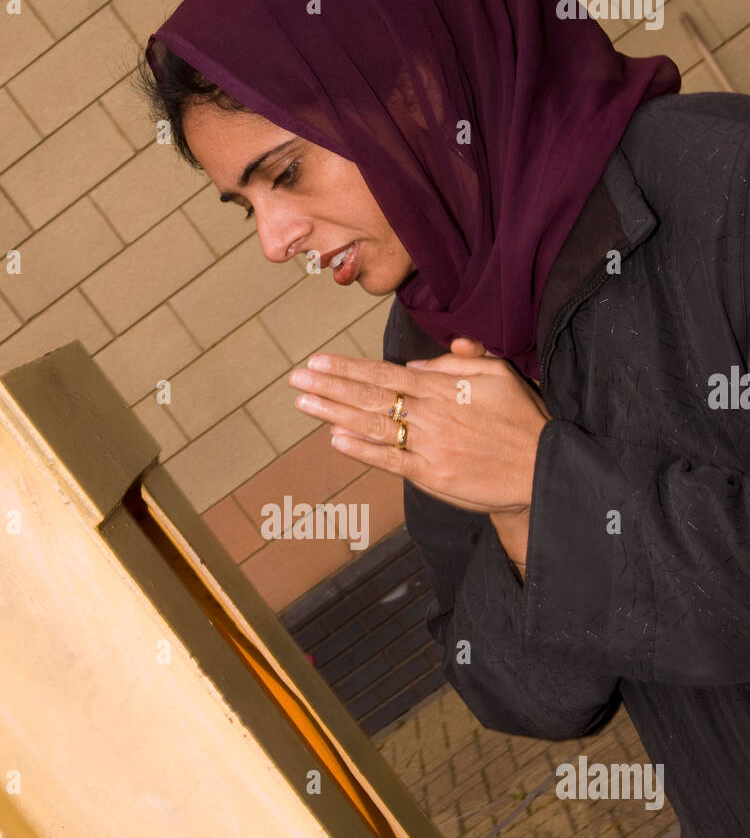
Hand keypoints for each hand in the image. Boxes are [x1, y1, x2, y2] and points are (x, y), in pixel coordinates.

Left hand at [288, 337, 550, 516]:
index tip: (317, 361)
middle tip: (296, 378)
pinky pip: (389, 460)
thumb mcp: (498, 375)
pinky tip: (335, 439)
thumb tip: (416, 364)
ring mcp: (428, 446)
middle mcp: (429, 414)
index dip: (348, 367)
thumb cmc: (520, 420)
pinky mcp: (431, 475)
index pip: (384, 374)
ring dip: (335, 413)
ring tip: (304, 402)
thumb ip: (458, 362)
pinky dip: (361, 450)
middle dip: (330, 386)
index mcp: (442, 388)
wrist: (541, 468)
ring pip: (373, 425)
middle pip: (370, 396)